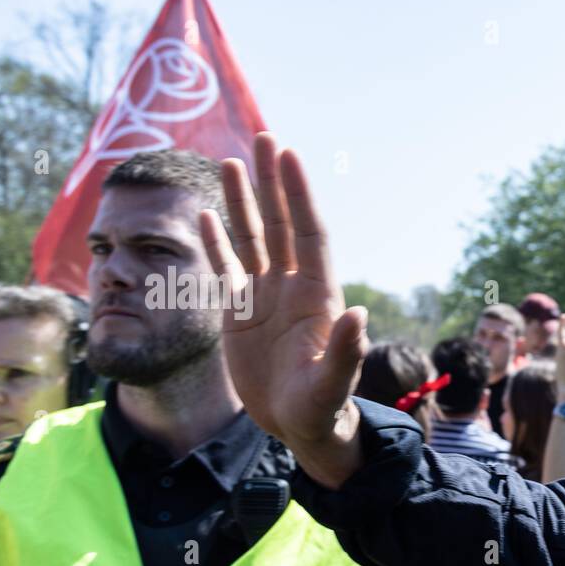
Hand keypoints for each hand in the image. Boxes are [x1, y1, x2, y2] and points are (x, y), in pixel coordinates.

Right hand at [200, 133, 366, 449]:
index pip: (307, 233)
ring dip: (243, 202)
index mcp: (317, 296)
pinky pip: (227, 268)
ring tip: (232, 162)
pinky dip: (216, 242)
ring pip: (252, 238)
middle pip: (280, 223)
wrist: (302, 429)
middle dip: (273, 182)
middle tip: (264, 137)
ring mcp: (266, 298)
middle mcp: (292, 288)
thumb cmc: (323, 410)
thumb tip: (358, 314)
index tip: (289, 157)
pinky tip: (206, 215)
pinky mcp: (241, 314)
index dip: (299, 196)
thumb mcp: (333, 386)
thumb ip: (346, 353)